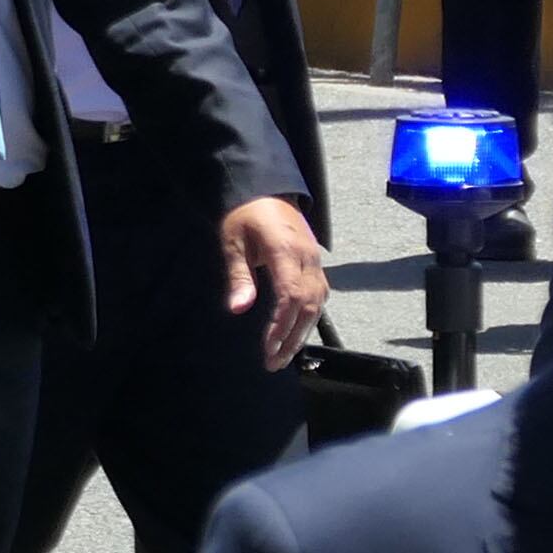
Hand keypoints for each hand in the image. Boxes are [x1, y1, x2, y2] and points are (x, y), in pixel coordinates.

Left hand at [216, 195, 329, 366]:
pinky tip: (296, 333)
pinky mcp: (316, 264)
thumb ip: (238, 275)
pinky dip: (309, 318)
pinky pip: (319, 296)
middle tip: (273, 362)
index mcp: (287, 251)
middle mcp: (308, 259)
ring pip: (317, 304)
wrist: (266, 190)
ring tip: (283, 356)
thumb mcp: (233, 241)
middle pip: (308, 306)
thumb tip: (238, 309)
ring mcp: (316, 262)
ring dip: (301, 332)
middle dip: (292, 338)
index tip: (266, 347)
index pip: (291, 297)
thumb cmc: (244, 215)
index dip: (280, 325)